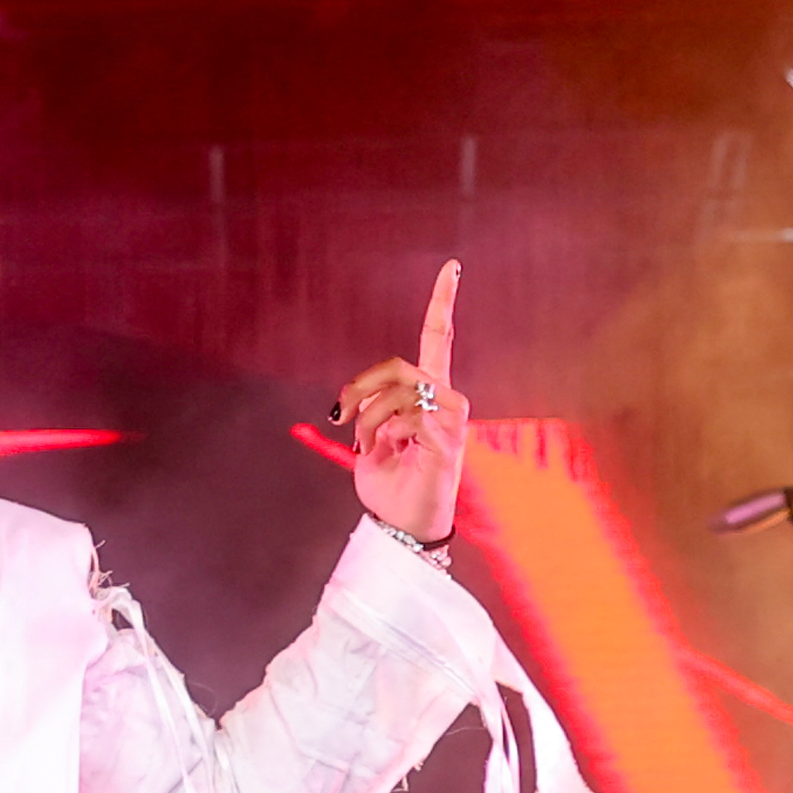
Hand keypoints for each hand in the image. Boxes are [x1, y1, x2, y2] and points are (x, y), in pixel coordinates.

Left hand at [337, 260, 470, 546]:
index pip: (438, 339)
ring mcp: (451, 419)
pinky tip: (390, 452)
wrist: (403, 524)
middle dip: (360, 387)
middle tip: (340, 416)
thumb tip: (348, 404)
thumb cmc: (391, 484)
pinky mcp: (450, 439)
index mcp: (427, 395)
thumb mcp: (367, 442)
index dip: (443, 303)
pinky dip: (389, 433)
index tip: (452, 268)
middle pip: (398, 366)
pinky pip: (410, 416)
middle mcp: (445, 400)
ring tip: (366, 445)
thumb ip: (365, 412)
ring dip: (370, 418)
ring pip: (401, 391)